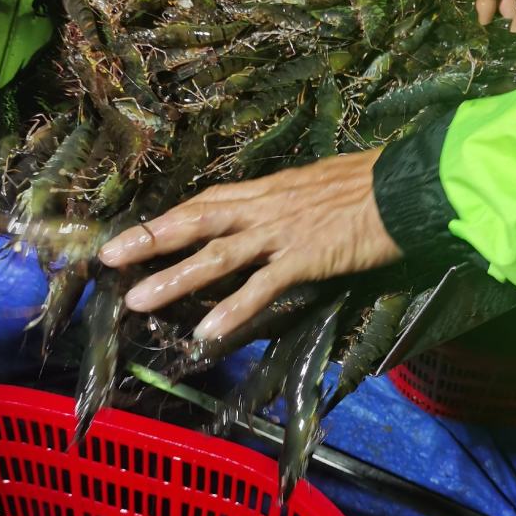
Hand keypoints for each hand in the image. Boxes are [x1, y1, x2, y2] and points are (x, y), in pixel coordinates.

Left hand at [98, 150, 400, 340]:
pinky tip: (207, 332)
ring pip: (216, 256)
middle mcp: (265, 207)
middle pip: (196, 221)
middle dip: (150, 240)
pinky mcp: (305, 258)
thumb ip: (292, 203)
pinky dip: (234, 310)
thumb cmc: (371, 184)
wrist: (406, 187)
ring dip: (174, 279)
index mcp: (268, 189)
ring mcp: (282, 233)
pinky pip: (261, 288)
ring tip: (138, 300)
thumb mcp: (319, 185)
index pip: (208, 201)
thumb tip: (279, 214)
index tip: (138, 232)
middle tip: (109, 259)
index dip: (170, 218)